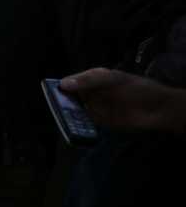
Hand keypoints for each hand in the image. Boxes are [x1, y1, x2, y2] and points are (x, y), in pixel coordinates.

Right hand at [61, 69, 185, 133]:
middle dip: (60, 103)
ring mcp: (95, 107)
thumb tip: (64, 84)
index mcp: (92, 79)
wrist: (157, 109)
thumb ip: (88, 81)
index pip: (70, 82)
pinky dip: (77, 125)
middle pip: (69, 97)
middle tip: (54, 108)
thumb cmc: (136, 88)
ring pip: (74, 111)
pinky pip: (84, 123)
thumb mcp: (112, 79)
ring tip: (62, 120)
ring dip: (67, 115)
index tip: (51, 92)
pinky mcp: (100, 121)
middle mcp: (91, 93)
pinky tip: (72, 127)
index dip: (60, 87)